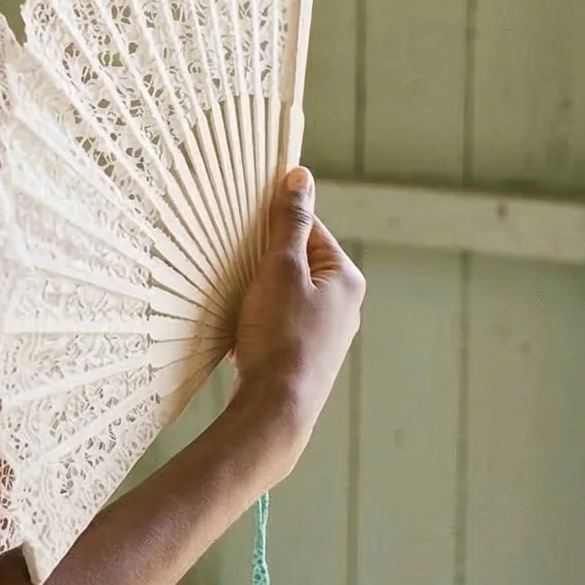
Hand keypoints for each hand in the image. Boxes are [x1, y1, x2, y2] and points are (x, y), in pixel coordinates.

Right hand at [229, 167, 364, 483]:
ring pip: (287, 294)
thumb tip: (300, 176)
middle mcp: (345, 306)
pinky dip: (260, 320)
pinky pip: (281, 323)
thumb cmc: (280, 336)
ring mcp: (328, 334)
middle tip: (238, 269)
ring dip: (259, 293)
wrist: (276, 409)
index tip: (245, 231)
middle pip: (298, 263)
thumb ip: (289, 222)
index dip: (275, 227)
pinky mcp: (307, 356)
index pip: (310, 230)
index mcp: (346, 279)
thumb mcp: (280, 269)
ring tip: (239, 302)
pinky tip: (242, 331)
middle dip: (264, 262)